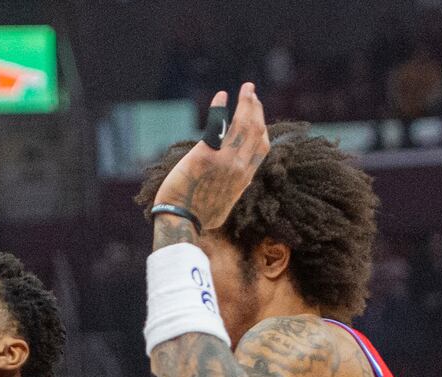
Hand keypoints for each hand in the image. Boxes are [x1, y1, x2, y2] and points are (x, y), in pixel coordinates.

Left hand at [151, 84, 270, 230]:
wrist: (180, 222)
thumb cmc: (197, 217)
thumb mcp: (224, 206)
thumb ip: (233, 191)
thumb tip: (240, 185)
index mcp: (244, 179)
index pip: (262, 147)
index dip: (262, 128)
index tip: (257, 116)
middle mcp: (239, 168)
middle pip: (256, 131)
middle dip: (257, 108)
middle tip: (252, 93)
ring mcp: (225, 161)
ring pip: (243, 125)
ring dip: (247, 103)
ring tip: (246, 89)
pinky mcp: (206, 155)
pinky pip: (218, 125)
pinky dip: (220, 108)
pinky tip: (221, 97)